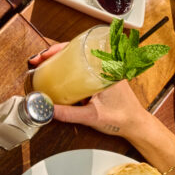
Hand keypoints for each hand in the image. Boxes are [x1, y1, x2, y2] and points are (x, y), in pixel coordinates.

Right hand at [28, 44, 153, 138]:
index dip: (59, 49)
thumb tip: (48, 109)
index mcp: (106, 69)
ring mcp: (104, 71)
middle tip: (39, 60)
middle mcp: (106, 66)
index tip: (45, 55)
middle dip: (55, 53)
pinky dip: (69, 68)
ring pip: (79, 59)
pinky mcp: (101, 78)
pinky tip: (58, 72)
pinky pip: (83, 68)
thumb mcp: (92, 116)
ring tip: (44, 63)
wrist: (135, 125)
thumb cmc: (122, 118)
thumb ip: (69, 114)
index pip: (80, 50)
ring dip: (61, 59)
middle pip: (76, 51)